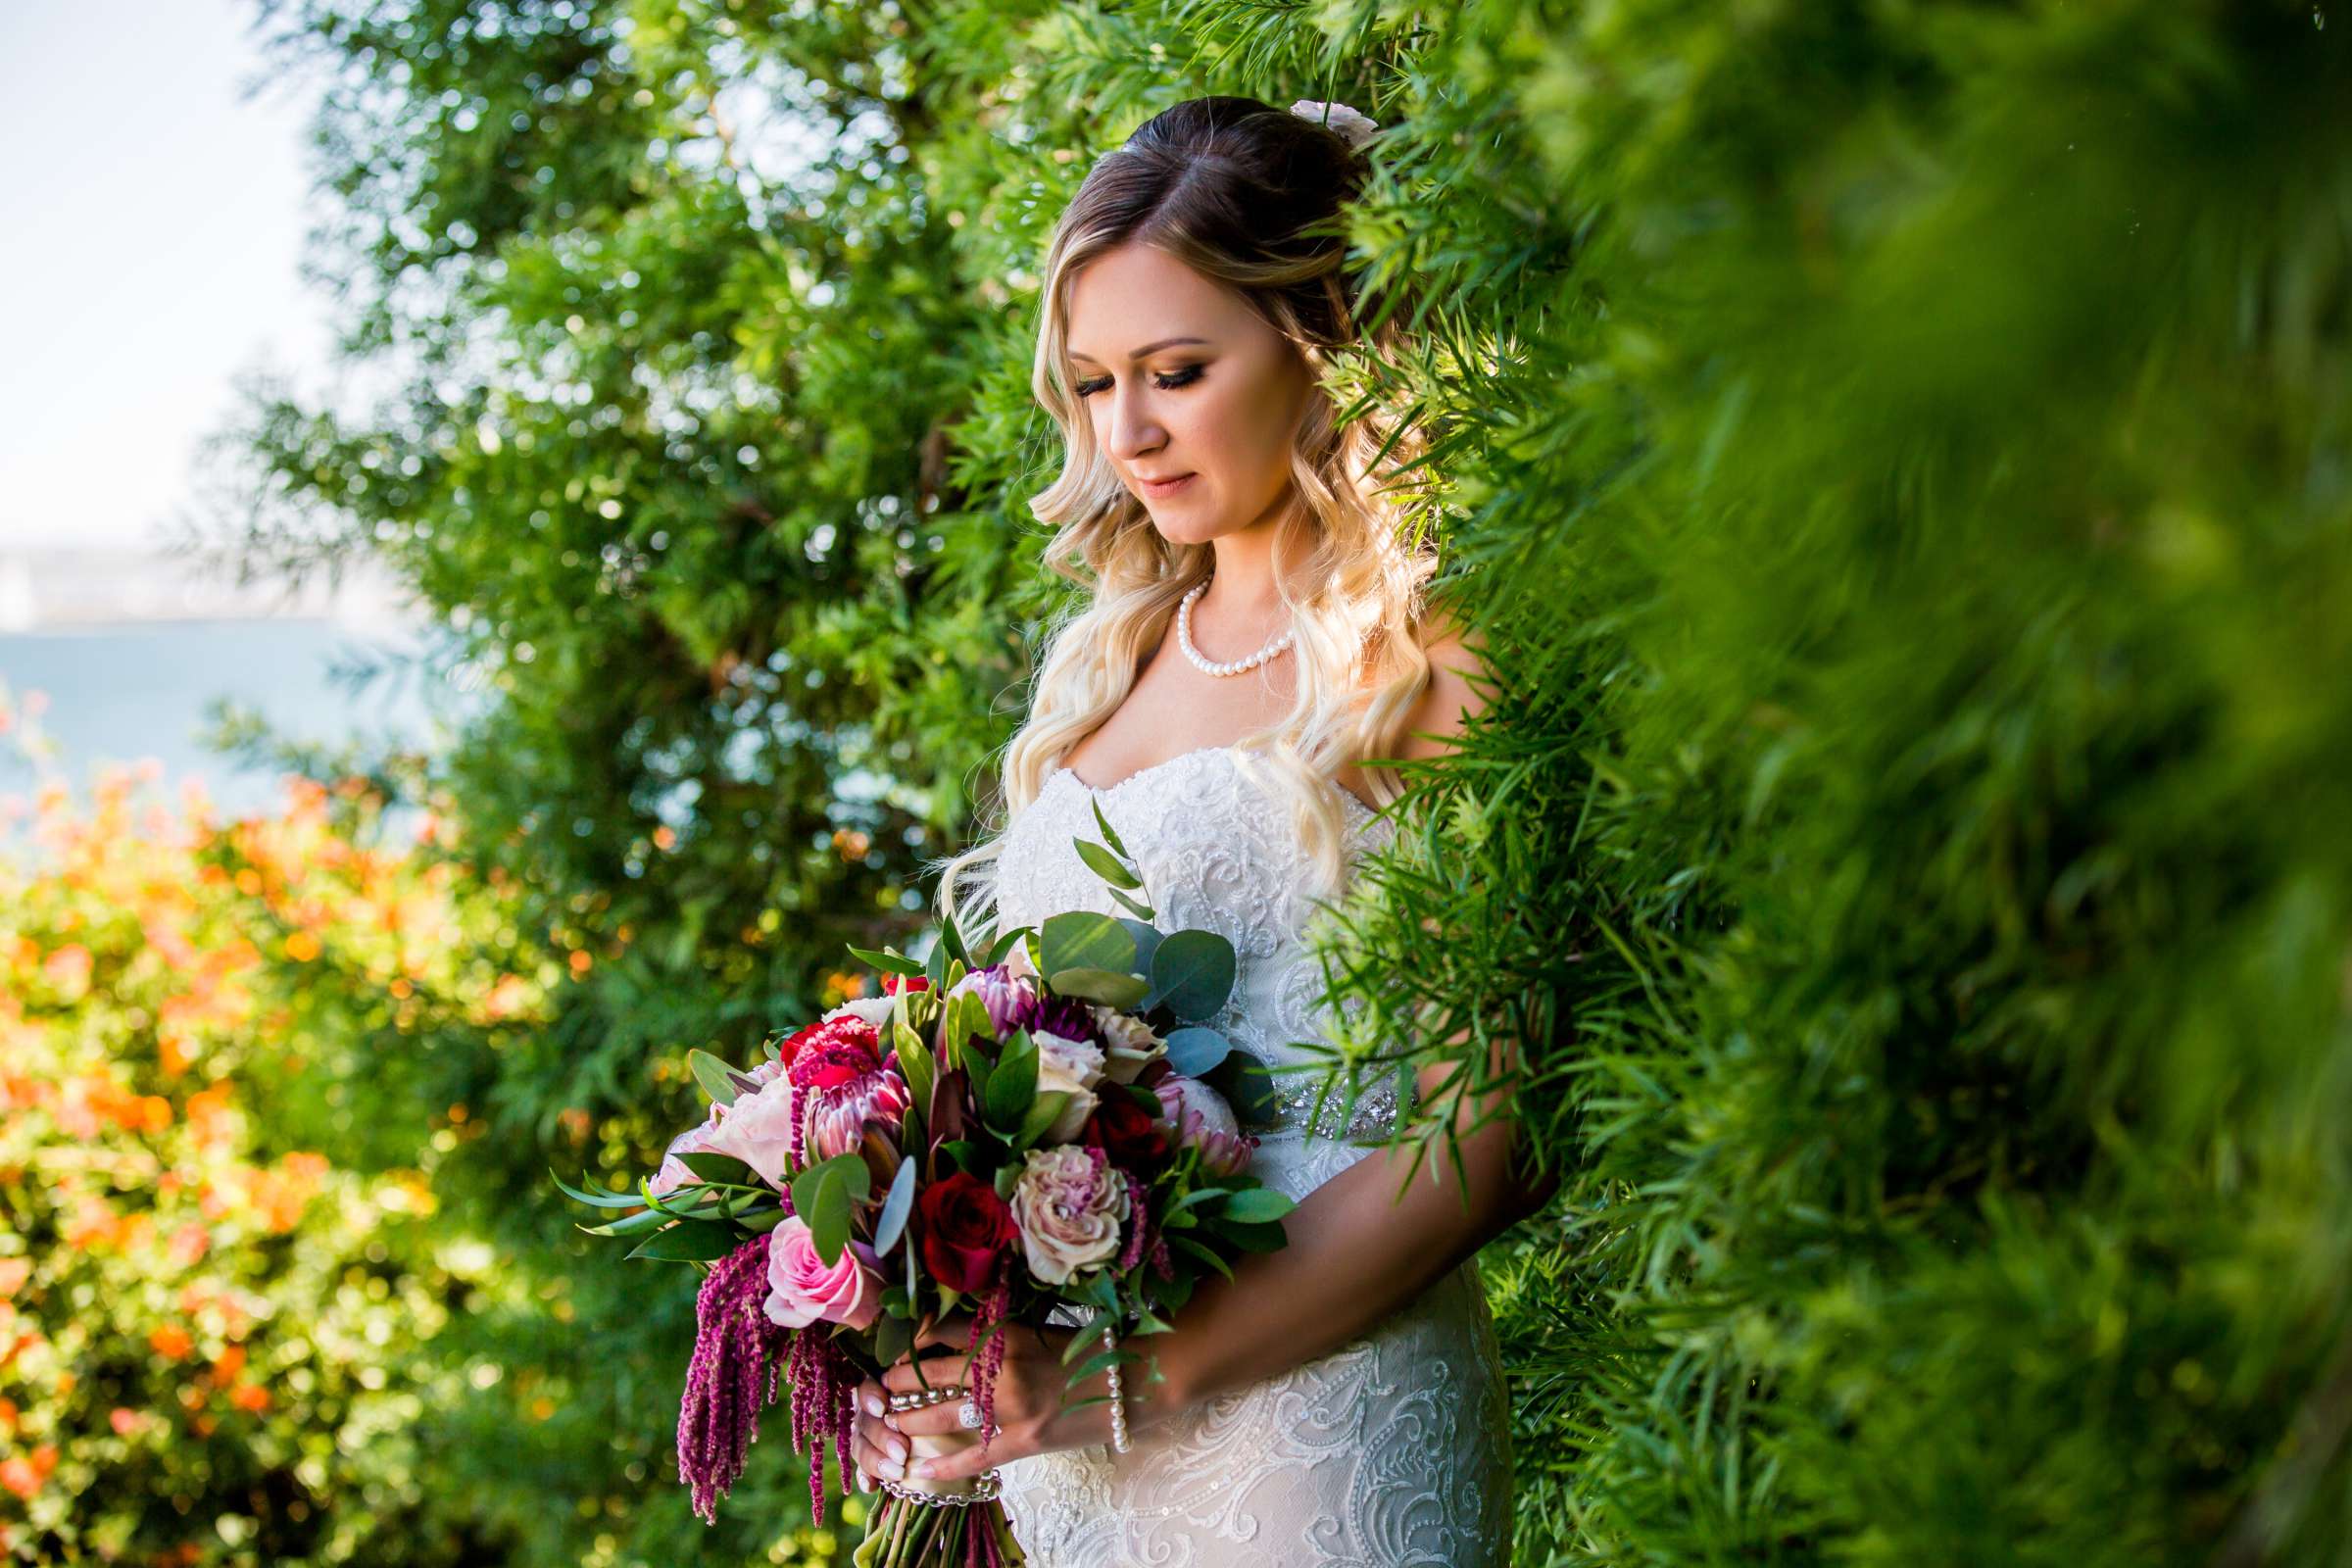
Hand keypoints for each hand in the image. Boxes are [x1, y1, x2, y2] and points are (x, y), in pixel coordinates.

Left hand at [848, 1315, 1115, 1487]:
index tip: (900, 1351)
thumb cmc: (1087, 1349)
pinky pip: (978, 1454)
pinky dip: (949, 1462)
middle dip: (901, 1382)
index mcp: (1004, 1333)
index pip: (941, 1332)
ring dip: (913, 1417)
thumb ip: (997, 1331)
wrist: (1130, 1380)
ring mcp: (1012, 1406)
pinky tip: (925, 1467)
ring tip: (893, 1421)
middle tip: (883, 1388)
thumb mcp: (1037, 1327)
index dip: (913, 1343)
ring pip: (945, 1412)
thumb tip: (953, 1334)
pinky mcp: (1025, 1440)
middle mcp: (1001, 1367)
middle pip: (933, 1373)